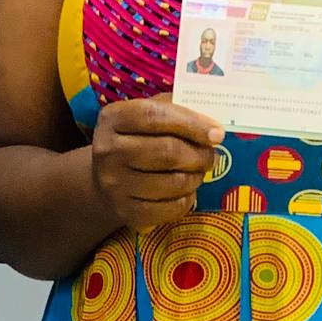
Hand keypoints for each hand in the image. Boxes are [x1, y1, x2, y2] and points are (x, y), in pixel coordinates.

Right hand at [90, 96, 222, 231]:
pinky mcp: (126, 211)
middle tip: (211, 156)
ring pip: (174, 183)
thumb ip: (174, 109)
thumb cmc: (135, 140)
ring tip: (197, 172)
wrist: (104, 180)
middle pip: (167, 151)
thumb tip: (212, 125)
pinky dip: (187, 200)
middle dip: (200, 155)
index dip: (191, 123)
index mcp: (113, 118)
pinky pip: (171, 208)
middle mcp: (108, 150)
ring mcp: (115, 184)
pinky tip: (186, 191)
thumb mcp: (145, 114)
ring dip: (196, 178)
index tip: (217, 133)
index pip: (155, 116)